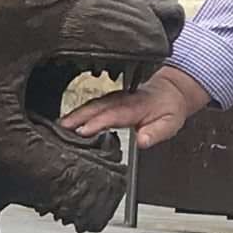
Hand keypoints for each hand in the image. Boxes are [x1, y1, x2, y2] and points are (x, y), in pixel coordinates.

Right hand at [61, 65, 209, 149]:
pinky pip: (93, 104)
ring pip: (92, 104)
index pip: (112, 115)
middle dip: (78, 116)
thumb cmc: (169, 108)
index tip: (82, 131)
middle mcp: (122, 100)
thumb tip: (142, 141)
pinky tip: (69, 119)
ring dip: (75, 113)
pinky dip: (79, 111)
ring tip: (60, 124)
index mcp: (135, 106)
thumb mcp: (170, 124)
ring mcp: (114, 97)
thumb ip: (156, 133)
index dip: (97, 122)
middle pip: (96, 107)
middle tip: (61, 127)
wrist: (171, 91)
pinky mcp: (110, 98)